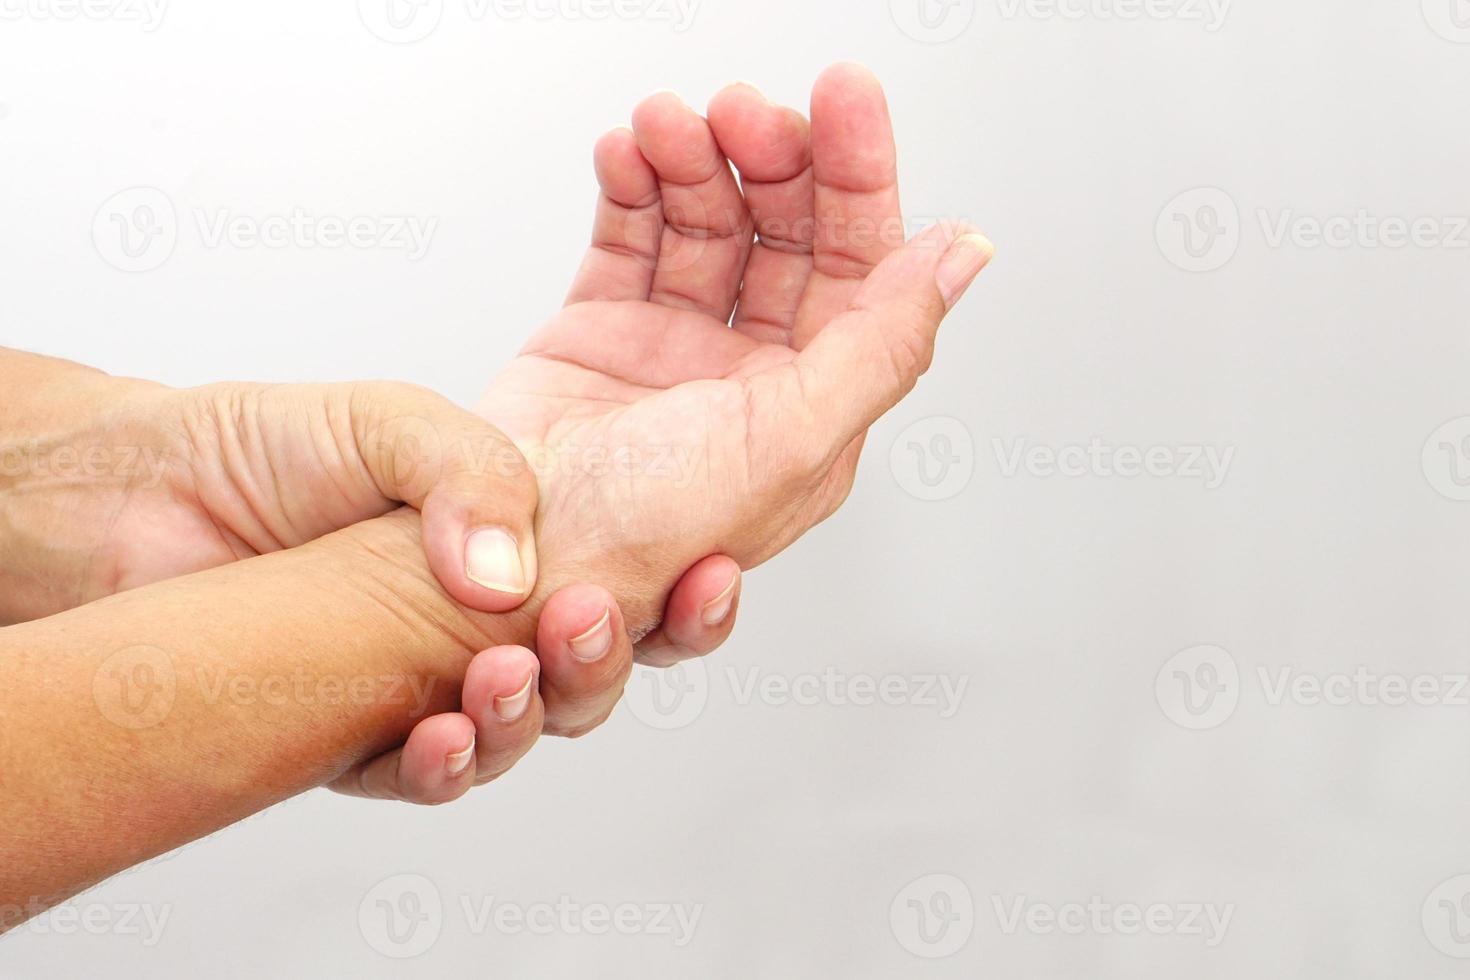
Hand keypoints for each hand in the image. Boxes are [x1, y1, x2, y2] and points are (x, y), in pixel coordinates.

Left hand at [0, 368, 740, 799]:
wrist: (140, 492)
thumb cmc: (269, 446)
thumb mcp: (392, 422)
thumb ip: (469, 473)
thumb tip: (512, 575)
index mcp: (525, 539)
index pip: (635, 578)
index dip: (686, 591)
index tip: (706, 571)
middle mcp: (490, 617)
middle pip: (594, 667)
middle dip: (606, 656)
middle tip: (582, 620)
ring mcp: (431, 674)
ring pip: (527, 726)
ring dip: (532, 714)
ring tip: (501, 676)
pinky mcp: (362, 729)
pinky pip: (426, 769)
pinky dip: (444, 763)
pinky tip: (439, 738)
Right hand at [478, 63, 992, 630]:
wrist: (497, 568)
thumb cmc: (638, 543)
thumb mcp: (787, 443)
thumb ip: (884, 345)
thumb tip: (963, 258)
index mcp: (812, 408)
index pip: (861, 269)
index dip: (859, 177)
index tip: (843, 98)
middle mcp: (750, 378)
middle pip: (785, 234)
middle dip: (769, 158)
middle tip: (741, 111)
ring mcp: (674, 352)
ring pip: (707, 224)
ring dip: (692, 160)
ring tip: (663, 127)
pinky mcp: (600, 334)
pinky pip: (629, 238)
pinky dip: (630, 187)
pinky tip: (626, 155)